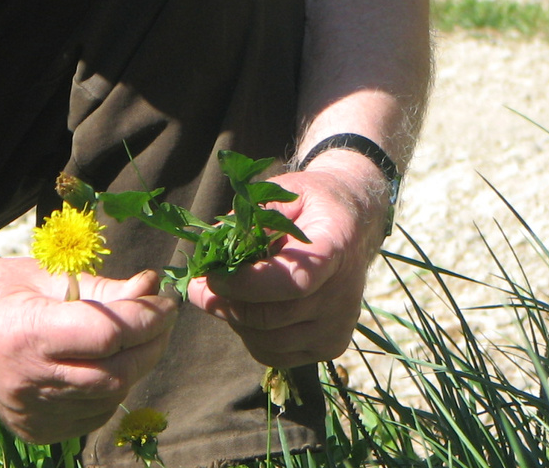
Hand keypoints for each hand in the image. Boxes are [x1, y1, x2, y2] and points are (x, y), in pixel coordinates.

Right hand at [0, 258, 174, 443]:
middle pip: (116, 372)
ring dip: (135, 366)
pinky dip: (110, 388)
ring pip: (111, 397)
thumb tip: (151, 288)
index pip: (107, 334)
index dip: (146, 316)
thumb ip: (100, 287)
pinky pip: (93, 414)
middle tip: (161, 317)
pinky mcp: (37, 431)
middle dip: (151, 343)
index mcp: (25, 333)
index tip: (163, 298)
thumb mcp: (42, 274)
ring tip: (135, 336)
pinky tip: (102, 362)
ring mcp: (32, 413)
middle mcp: (27, 381)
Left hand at [186, 161, 389, 365]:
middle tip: (195, 288)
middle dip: (224, 303)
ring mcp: (338, 326)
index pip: (291, 281)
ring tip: (224, 294)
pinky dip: (250, 337)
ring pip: (268, 341)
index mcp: (335, 248)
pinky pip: (276, 354)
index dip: (245, 285)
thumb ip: (248, 219)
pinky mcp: (330, 346)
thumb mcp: (283, 194)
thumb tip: (210, 248)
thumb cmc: (310, 204)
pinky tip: (245, 311)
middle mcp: (343, 294)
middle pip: (272, 317)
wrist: (353, 223)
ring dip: (235, 321)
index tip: (211, 275)